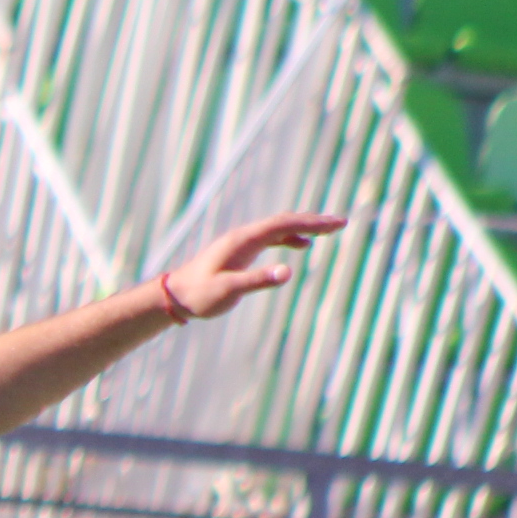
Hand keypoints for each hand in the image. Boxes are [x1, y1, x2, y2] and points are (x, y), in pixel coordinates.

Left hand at [168, 212, 345, 319]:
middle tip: (342, 223)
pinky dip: (289, 237)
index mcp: (244, 240)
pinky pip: (270, 238)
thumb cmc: (200, 295)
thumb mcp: (229, 291)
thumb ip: (257, 281)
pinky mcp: (239, 251)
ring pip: (278, 228)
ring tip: (329, 230)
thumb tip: (287, 273)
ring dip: (304, 227)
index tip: (337, 224)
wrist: (174, 296)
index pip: (285, 224)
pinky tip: (302, 244)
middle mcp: (244, 236)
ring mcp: (241, 242)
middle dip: (314, 221)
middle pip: (285, 221)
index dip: (313, 223)